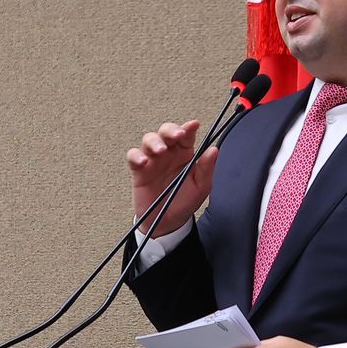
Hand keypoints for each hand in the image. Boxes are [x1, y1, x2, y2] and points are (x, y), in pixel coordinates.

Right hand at [127, 120, 217, 236]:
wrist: (167, 223)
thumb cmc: (184, 202)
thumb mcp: (201, 187)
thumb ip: (206, 168)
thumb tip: (213, 150)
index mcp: (185, 154)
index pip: (187, 135)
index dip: (189, 127)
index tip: (194, 125)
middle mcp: (169, 153)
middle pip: (166, 131)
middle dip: (170, 130)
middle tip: (176, 135)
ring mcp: (153, 160)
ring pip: (149, 139)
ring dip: (154, 141)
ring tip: (160, 151)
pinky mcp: (139, 170)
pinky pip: (133, 156)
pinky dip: (136, 155)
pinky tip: (143, 161)